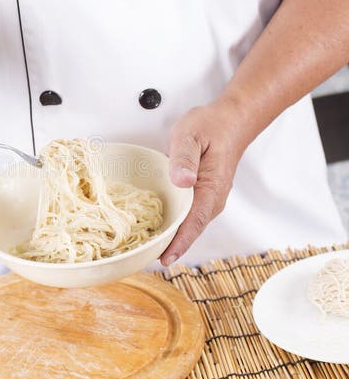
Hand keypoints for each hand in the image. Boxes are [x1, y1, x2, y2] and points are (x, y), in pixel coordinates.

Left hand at [160, 98, 247, 266]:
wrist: (231, 120)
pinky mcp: (204, 194)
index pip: (194, 223)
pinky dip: (175, 225)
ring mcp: (210, 198)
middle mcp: (213, 199)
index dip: (179, 243)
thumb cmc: (212, 126)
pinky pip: (189, 215)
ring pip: (190, 225)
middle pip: (191, 230)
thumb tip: (182, 181)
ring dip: (172, 237)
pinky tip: (160, 228)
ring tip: (149, 249)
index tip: (164, 258)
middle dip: (171, 246)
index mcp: (211, 188)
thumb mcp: (191, 136)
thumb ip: (184, 159)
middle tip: (145, 258)